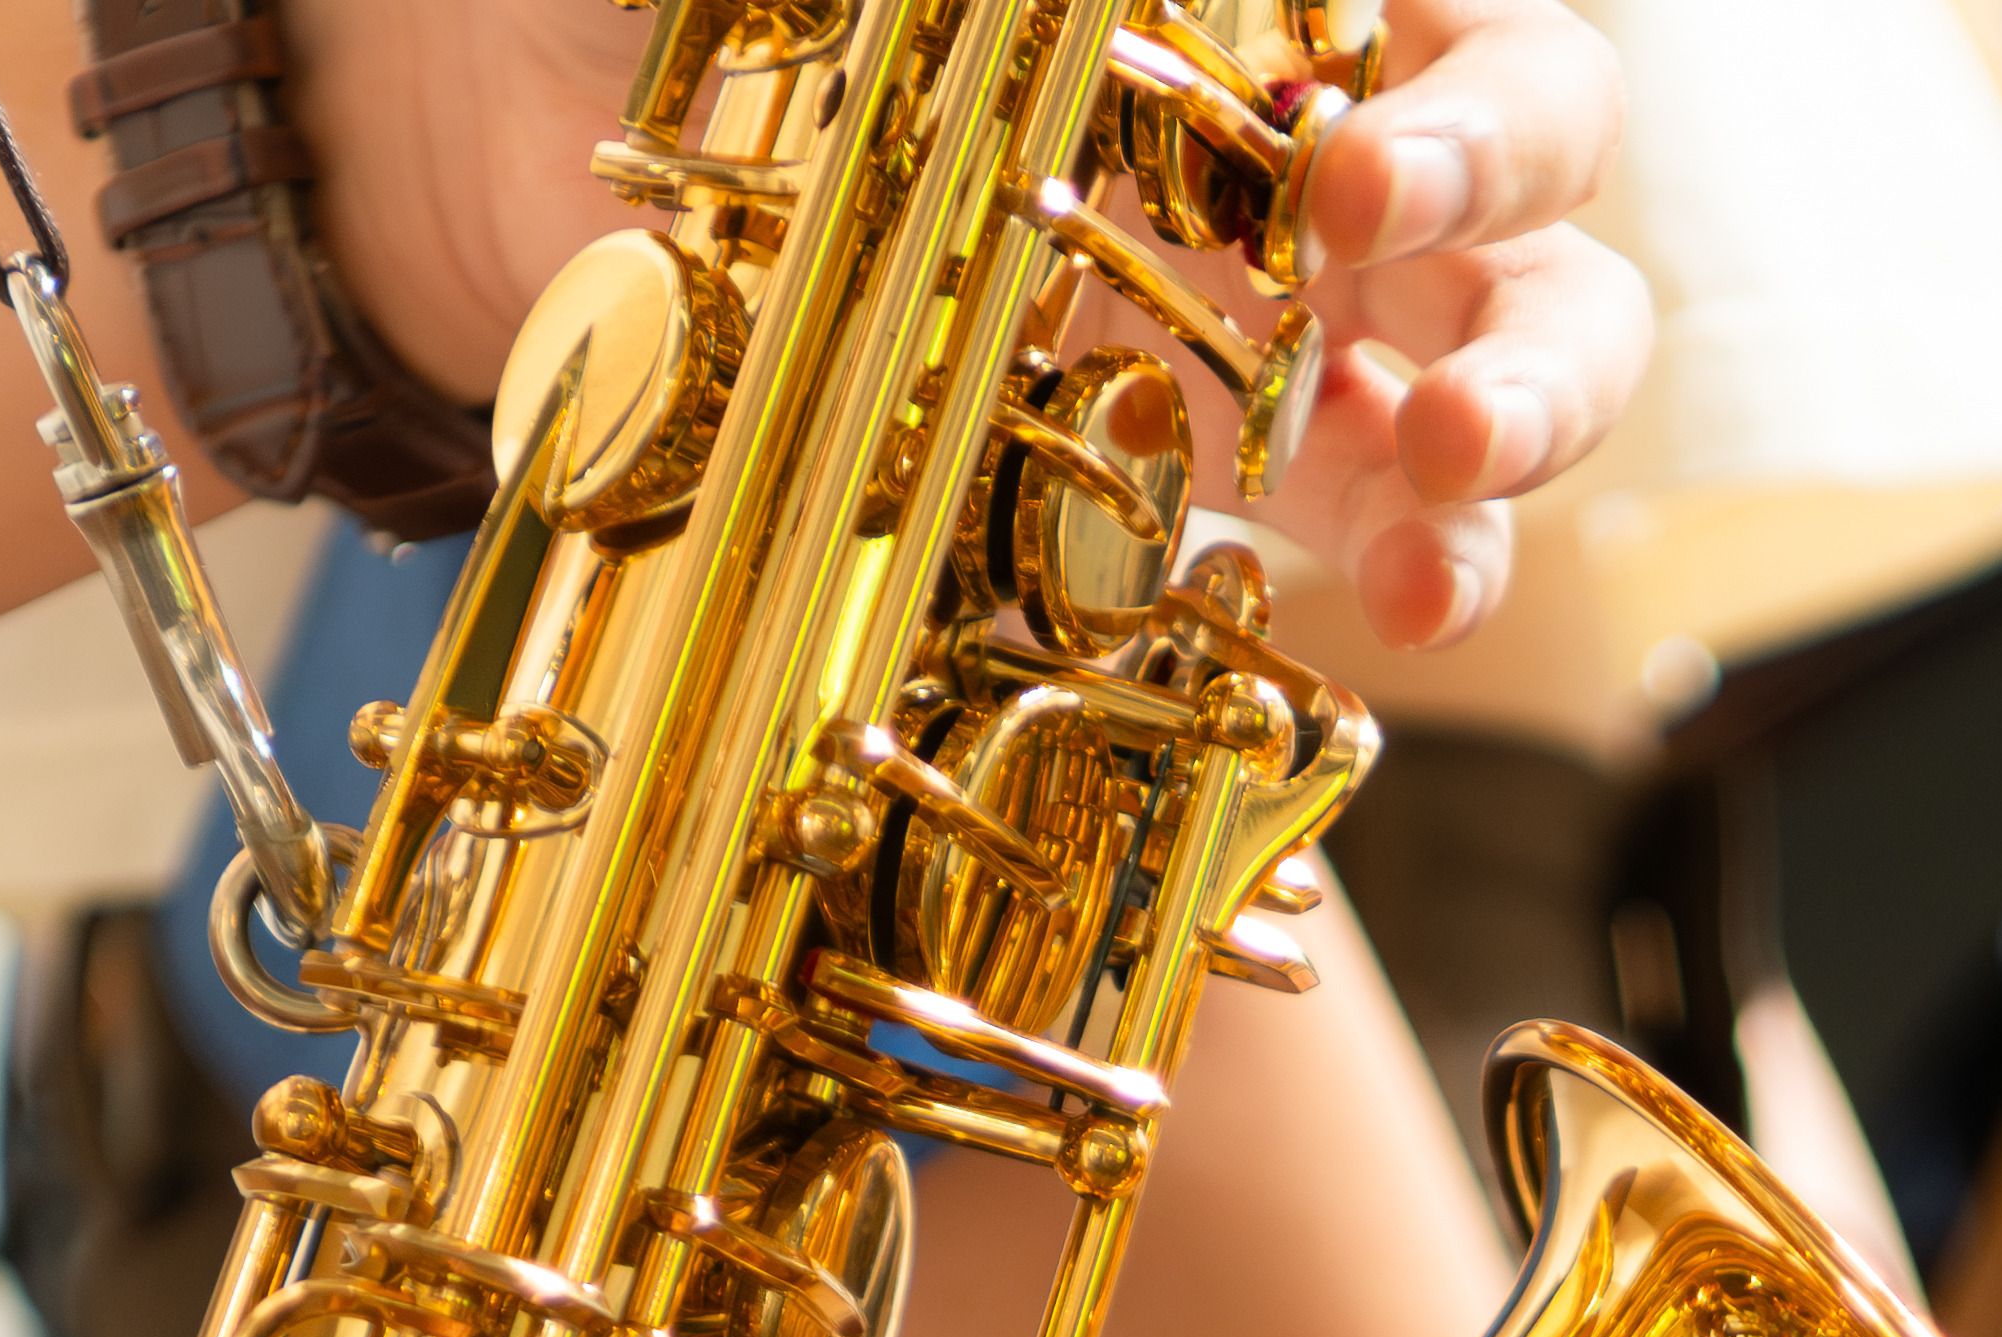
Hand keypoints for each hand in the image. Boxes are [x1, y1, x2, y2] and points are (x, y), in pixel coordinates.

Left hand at [281, 0, 1646, 648]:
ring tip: (1439, 460)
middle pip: (1536, 145)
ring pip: (1514, 341)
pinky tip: (1394, 611)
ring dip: (1524, 405)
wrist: (465, 142)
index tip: (1351, 125)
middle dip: (1501, 197)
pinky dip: (1425, 572)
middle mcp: (1287, 114)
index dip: (1466, 60)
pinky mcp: (1196, 482)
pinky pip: (1381, 533)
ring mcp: (1265, 303)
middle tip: (1377, 246)